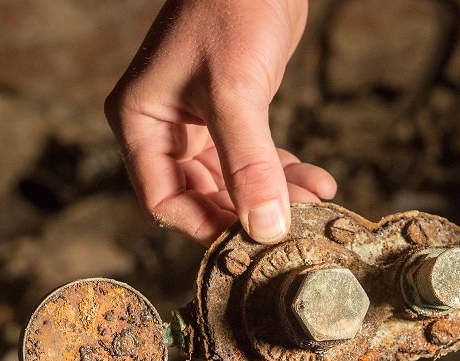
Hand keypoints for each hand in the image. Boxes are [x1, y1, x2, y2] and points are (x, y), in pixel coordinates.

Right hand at [105, 0, 335, 244]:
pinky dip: (284, 171)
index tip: (250, 239)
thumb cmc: (231, 11)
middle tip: (293, 223)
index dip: (205, 224)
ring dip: (275, 193)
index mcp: (141, 122)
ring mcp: (199, 122)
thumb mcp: (236, 93)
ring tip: (315, 200)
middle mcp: (164, 127)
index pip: (163, 199)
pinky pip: (256, 158)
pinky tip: (317, 181)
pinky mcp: (233, 113)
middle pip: (203, 194)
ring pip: (235, 180)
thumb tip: (265, 228)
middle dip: (250, 209)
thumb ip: (249, 163)